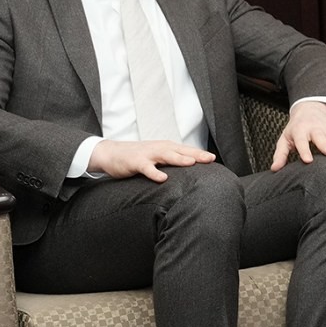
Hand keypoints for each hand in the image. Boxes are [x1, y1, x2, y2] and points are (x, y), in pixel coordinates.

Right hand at [90, 139, 214, 182]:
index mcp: (166, 147)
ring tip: (192, 163)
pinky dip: (154, 173)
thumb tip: (190, 169)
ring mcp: (148, 154)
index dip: (200, 154)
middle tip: (210, 159)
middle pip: (181, 151)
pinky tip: (163, 178)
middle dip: (196, 154)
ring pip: (166, 156)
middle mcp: (160, 148)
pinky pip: (147, 168)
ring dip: (179, 159)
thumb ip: (172, 161)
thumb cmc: (138, 157)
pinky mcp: (136, 162)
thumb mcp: (157, 157)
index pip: (187, 150)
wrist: (111, 153)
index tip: (214, 159)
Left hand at [271, 100, 325, 170]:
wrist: (308, 110)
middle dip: (325, 144)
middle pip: (320, 136)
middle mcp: (314, 127)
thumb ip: (280, 155)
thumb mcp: (284, 139)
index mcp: (299, 130)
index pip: (301, 140)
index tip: (308, 160)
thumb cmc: (295, 129)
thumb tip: (275, 169)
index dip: (304, 150)